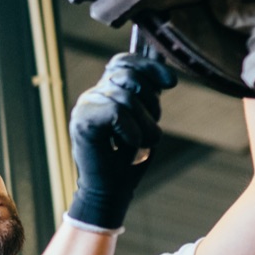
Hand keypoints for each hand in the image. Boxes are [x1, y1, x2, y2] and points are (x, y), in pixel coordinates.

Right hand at [67, 52, 174, 229]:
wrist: (110, 192)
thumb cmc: (127, 160)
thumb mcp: (144, 122)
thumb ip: (147, 97)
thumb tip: (165, 76)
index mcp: (106, 91)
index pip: (124, 62)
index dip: (149, 67)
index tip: (172, 84)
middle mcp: (92, 95)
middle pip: (129, 76)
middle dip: (150, 104)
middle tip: (149, 131)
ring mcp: (85, 106)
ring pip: (126, 97)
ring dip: (144, 125)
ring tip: (141, 143)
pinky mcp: (82, 121)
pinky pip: (117, 112)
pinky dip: (131, 131)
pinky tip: (128, 145)